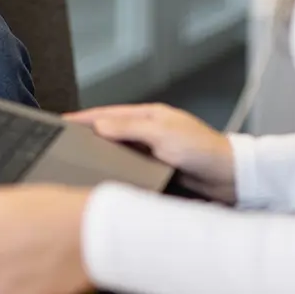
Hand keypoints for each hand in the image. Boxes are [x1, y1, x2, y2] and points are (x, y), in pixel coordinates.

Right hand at [65, 103, 235, 202]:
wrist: (231, 180)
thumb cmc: (205, 150)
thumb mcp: (163, 134)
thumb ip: (130, 127)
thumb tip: (100, 124)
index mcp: (150, 116)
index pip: (109, 114)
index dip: (85, 118)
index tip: (64, 121)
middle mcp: (150, 133)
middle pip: (112, 133)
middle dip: (89, 137)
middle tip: (65, 144)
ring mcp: (154, 153)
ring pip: (119, 153)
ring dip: (103, 157)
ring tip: (80, 163)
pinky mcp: (159, 173)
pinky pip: (131, 171)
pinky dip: (118, 173)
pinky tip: (108, 181)